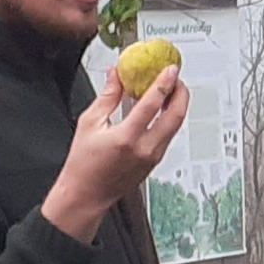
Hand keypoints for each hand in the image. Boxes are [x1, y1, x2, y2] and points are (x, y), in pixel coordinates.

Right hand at [43, 67, 188, 240]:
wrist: (86, 195)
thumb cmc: (83, 165)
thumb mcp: (89, 123)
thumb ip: (107, 96)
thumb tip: (116, 75)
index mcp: (127, 137)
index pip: (153, 103)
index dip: (165, 82)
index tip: (170, 69)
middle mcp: (145, 149)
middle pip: (176, 115)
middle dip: (181, 92)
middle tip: (176, 78)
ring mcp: (153, 157)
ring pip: (175, 126)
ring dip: (176, 105)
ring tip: (169, 90)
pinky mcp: (155, 162)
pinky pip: (168, 135)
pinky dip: (168, 119)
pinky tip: (161, 110)